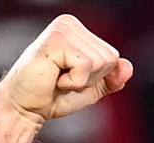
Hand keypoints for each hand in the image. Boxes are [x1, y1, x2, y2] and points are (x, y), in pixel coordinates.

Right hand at [0, 14, 132, 123]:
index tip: (72, 78)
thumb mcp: (91, 88)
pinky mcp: (55, 41)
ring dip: (81, 80)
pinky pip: (86, 66)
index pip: (113, 57)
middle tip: (63, 79)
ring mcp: (62, 29)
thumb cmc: (54, 96)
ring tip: (58, 78)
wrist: (26, 107)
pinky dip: (74, 81)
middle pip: (109, 58)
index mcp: (79, 31)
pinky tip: (54, 77)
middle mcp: (70, 24)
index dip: (98, 77)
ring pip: (100, 62)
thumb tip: (128, 66)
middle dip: (91, 78)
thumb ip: (112, 78)